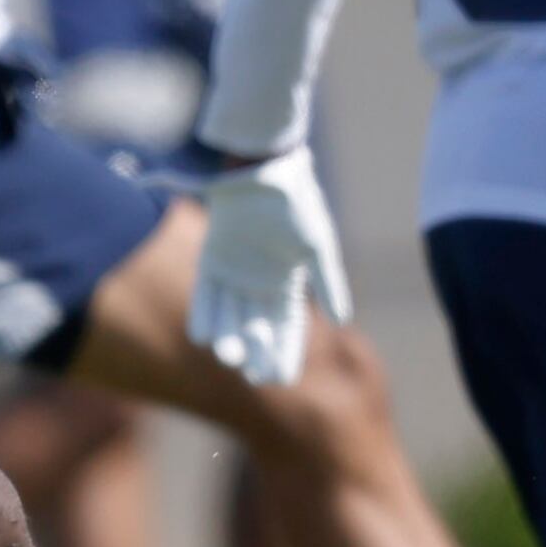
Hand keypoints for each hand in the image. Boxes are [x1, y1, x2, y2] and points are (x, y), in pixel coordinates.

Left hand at [187, 147, 352, 385]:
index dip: (285, 352)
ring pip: (230, 315)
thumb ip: (328, 283)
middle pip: (258, 327)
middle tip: (255, 377)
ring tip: (229, 358)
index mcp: (289, 282)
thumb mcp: (319, 246)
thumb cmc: (298, 204)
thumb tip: (343, 322)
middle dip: (257, 352)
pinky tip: (202, 337)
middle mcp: (260, 283)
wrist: (265, 168)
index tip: (282, 379)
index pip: (288, 327)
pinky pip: (205, 294)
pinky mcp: (211, 259)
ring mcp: (235, 272)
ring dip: (229, 337)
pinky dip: (204, 314)